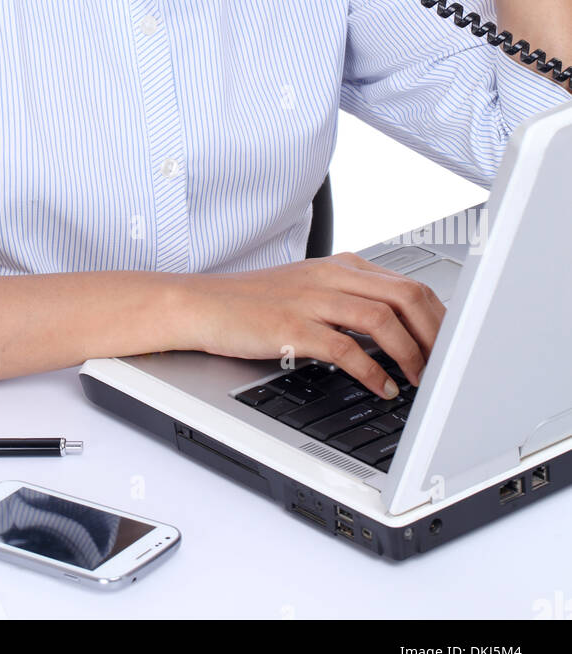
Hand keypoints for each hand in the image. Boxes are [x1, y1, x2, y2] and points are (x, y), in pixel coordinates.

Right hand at [183, 253, 445, 398]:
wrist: (201, 304)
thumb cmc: (252, 303)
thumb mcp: (309, 291)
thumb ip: (350, 302)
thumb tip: (396, 333)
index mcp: (340, 266)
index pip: (409, 284)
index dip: (440, 318)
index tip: (453, 346)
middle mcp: (331, 276)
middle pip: (406, 297)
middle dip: (436, 335)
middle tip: (446, 366)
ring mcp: (312, 300)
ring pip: (383, 319)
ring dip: (410, 354)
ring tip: (420, 381)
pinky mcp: (293, 326)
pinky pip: (346, 348)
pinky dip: (371, 371)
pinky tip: (381, 388)